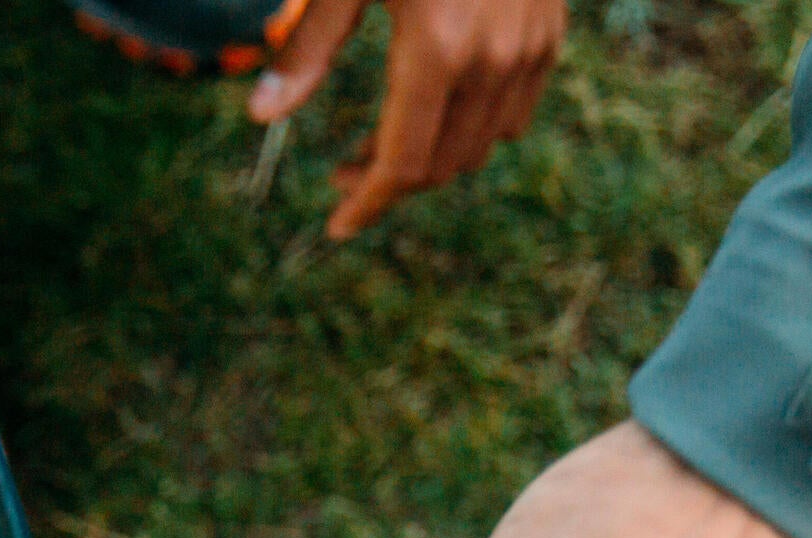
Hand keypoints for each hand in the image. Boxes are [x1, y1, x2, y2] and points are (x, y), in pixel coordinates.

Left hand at [247, 0, 562, 237]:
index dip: (366, 204)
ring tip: (382, 140)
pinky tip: (435, 107)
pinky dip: (473, 127)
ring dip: (430, 158)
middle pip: (441, 166)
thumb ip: (306, 50)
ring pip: (480, 147)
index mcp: (436, 51)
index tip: (336, 227)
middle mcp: (492, 61)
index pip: (402, 165)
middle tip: (341, 172)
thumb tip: (262, 118)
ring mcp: (530, 51)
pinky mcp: (549, 36)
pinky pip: (513, 113)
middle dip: (388, 181)